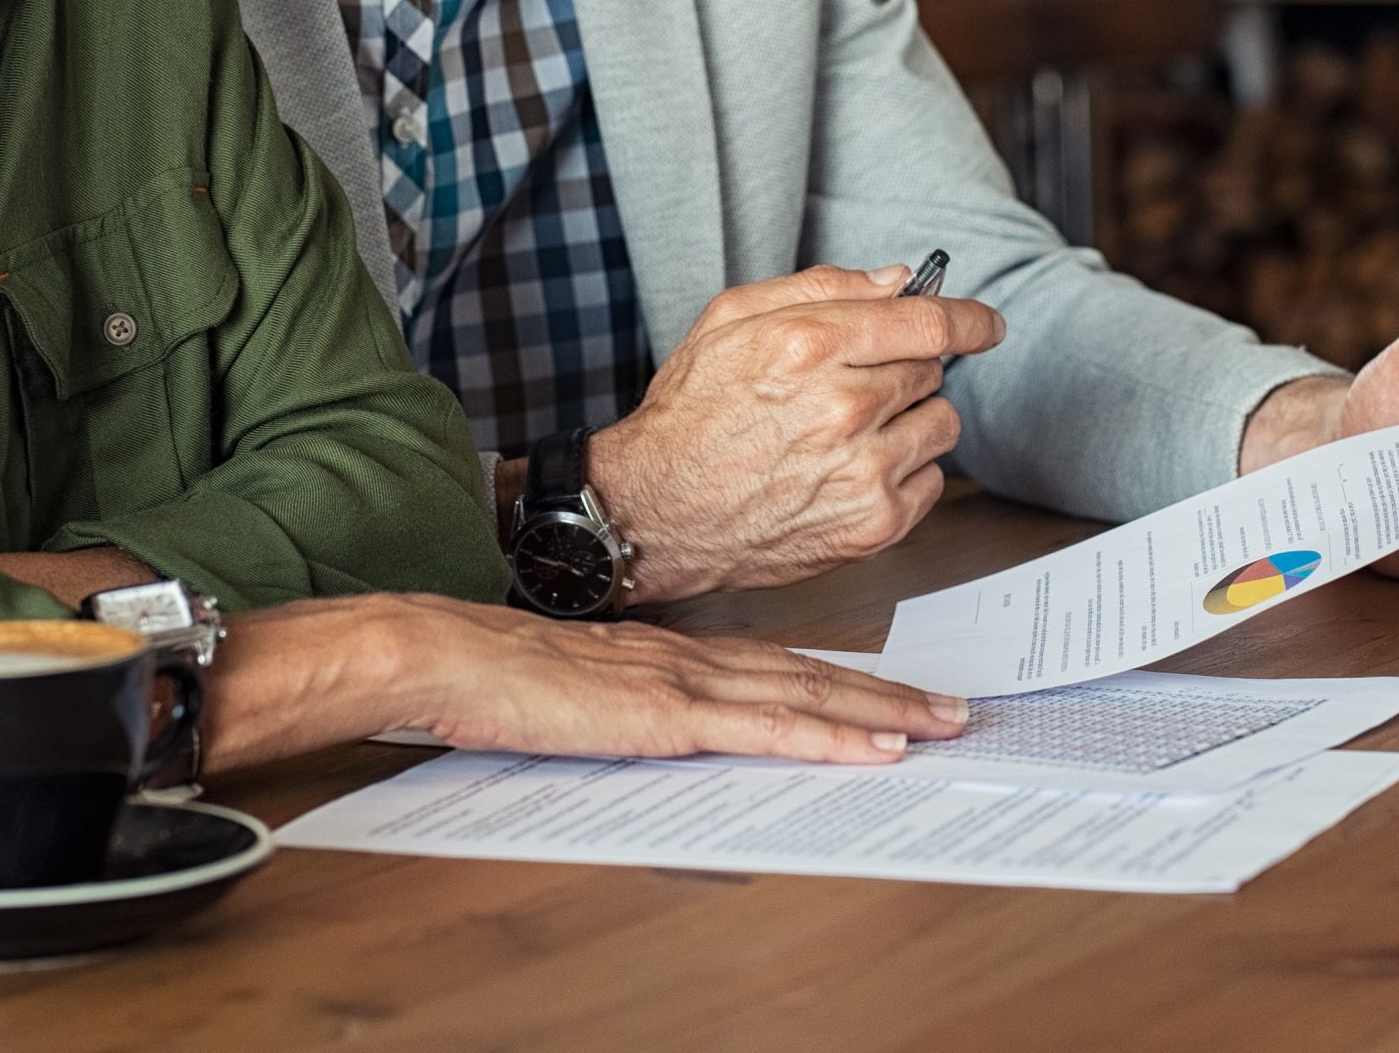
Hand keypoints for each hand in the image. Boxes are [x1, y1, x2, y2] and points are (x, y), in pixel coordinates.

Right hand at [364, 596, 969, 765]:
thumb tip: (656, 722)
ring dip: (882, 711)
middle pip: (811, 672)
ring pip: (805, 694)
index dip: (842, 677)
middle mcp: (691, 657)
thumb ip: (624, 699)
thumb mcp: (575, 687)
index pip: (776, 663)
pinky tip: (875, 746)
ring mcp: (683, 682)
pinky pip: (766, 727)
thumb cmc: (491, 674)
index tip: (896, 692)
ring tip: (941, 723)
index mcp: (670, 652)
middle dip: (888, 692)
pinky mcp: (666, 714)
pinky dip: (829, 735)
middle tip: (954, 706)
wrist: (444, 652)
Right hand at [585, 264, 1003, 600]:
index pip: (927, 320)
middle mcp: (844, 407)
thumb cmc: (690, 415)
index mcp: (810, 345)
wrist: (656, 513)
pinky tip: (853, 472)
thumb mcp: (730, 320)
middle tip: (854, 388)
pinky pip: (931, 482)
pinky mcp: (872, 524)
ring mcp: (863, 470)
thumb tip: (896, 281)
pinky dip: (904, 473)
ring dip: (910, 422)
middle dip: (903, 371)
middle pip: (932, 371)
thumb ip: (820, 287)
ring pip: (941, 424)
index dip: (970, 318)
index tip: (987, 324)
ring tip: (853, 434)